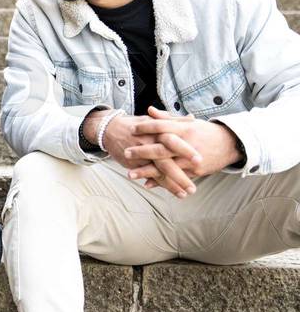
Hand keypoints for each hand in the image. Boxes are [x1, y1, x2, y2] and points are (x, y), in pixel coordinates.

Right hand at [83, 109, 201, 197]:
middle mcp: (149, 143)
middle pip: (166, 158)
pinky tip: (176, 192)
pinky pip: (151, 176)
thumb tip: (192, 118)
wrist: (111, 130)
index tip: (201, 159)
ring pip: (159, 171)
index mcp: (156, 131)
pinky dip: (162, 185)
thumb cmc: (137, 125)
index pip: (173, 141)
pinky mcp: (136, 164)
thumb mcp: (153, 120)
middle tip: (195, 181)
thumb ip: (173, 120)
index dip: (186, 150)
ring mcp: (142, 155)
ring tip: (188, 192)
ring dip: (174, 182)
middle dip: (181, 170)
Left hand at [126, 106, 242, 182]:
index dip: (146, 127)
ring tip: (130, 174)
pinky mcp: (195, 172)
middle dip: (142, 152)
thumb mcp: (187, 122)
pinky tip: (147, 184)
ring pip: (166, 167)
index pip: (162, 126)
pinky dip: (161, 182)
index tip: (131, 129)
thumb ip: (167, 118)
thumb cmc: (204, 131)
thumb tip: (149, 110)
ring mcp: (190, 160)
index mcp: (184, 129)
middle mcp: (187, 144)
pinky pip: (175, 177)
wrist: (230, 144)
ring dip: (147, 171)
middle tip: (126, 153)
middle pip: (161, 148)